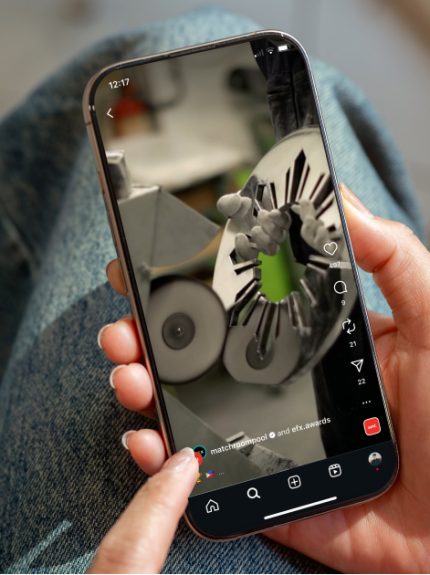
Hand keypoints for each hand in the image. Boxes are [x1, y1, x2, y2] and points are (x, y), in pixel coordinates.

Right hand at [98, 185, 429, 572]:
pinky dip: (162, 458)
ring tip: (130, 375)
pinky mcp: (257, 487)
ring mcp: (260, 436)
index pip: (235, 307)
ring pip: (184, 408)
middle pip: (195, 356)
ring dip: (143, 388)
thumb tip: (343, 199)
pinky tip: (147, 438)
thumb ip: (392, 260)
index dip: (185, 289)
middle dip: (146, 337)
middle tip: (124, 327)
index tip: (145, 268)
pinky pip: (198, 474)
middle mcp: (274, 384)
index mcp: (307, 342)